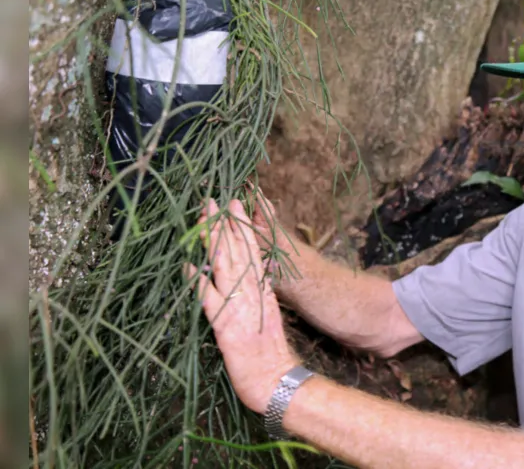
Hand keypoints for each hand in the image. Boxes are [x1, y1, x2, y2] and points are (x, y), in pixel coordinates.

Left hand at [186, 198, 298, 413]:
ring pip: (225, 266)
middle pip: (238, 252)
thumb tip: (251, 274)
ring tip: (203, 219)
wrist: (276, 380)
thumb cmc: (271, 355)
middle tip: (213, 200)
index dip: (241, 227)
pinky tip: (189, 264)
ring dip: (213, 241)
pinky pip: (210, 299)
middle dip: (225, 224)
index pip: (253, 251)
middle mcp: (253, 293)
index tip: (233, 206)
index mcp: (263, 290)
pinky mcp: (226, 326)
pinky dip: (199, 281)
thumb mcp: (270, 316)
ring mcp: (240, 307)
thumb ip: (260, 294)